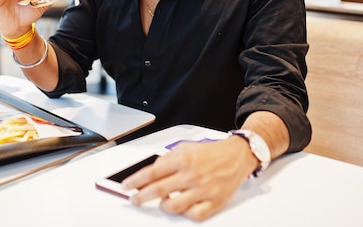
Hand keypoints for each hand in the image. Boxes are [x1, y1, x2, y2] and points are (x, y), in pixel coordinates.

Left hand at [122, 137, 255, 220]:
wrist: (236, 156)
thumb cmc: (210, 153)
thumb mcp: (185, 147)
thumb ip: (167, 159)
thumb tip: (150, 172)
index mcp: (183, 159)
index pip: (151, 172)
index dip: (135, 181)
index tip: (127, 186)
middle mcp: (191, 175)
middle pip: (158, 190)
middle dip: (141, 196)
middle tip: (135, 199)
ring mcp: (203, 190)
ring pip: (173, 206)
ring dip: (162, 206)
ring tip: (162, 202)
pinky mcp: (214, 202)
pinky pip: (194, 215)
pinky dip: (185, 214)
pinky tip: (182, 207)